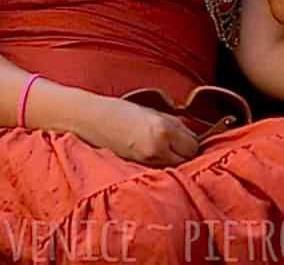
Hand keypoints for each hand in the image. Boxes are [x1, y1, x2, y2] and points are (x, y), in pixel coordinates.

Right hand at [83, 97, 199, 166]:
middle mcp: (157, 149)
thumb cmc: (119, 111)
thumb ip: (174, 124)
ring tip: (162, 151)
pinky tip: (152, 158)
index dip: (191, 141)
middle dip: (185, 152)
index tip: (185, 138)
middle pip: (188, 160)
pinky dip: (160, 167)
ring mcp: (146, 163)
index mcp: (162, 130)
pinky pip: (159, 172)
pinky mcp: (137, 171)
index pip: (194, 145)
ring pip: (175, 169)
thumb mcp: (151, 112)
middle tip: (176, 145)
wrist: (90, 121)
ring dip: (174, 161)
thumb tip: (192, 136)